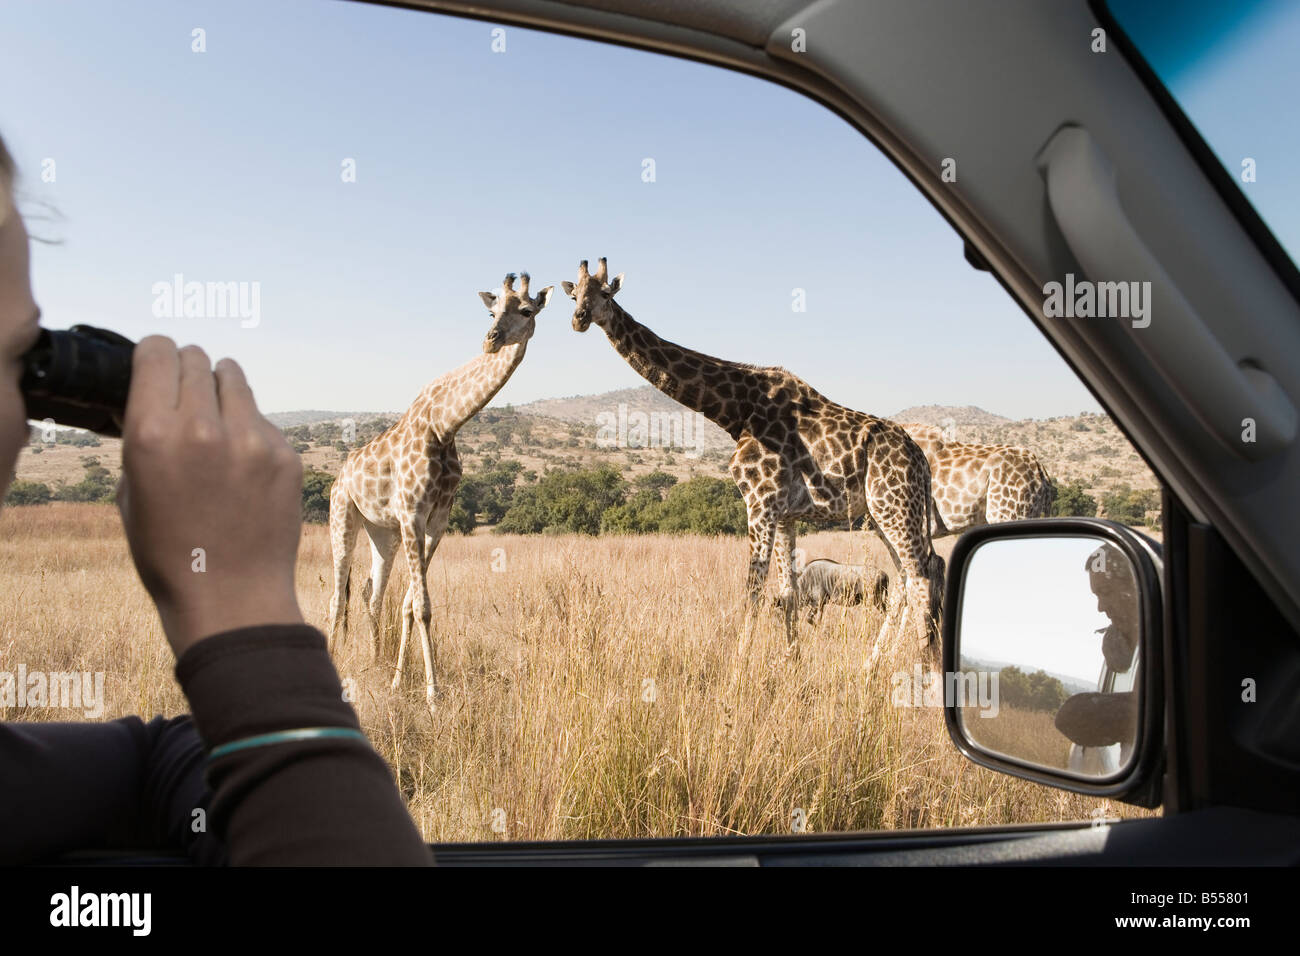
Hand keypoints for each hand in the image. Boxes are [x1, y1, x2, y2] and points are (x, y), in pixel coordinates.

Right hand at [117, 337, 304, 657]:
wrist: (230, 595)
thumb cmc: (169, 552)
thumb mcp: (130, 492)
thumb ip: (139, 436)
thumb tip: (146, 397)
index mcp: (153, 433)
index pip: (157, 351)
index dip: (153, 354)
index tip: (155, 366)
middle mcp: (202, 426)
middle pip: (196, 358)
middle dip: (186, 371)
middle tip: (184, 396)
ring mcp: (250, 439)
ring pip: (234, 377)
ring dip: (220, 389)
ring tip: (214, 420)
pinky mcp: (284, 454)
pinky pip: (261, 418)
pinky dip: (249, 428)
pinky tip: (241, 464)